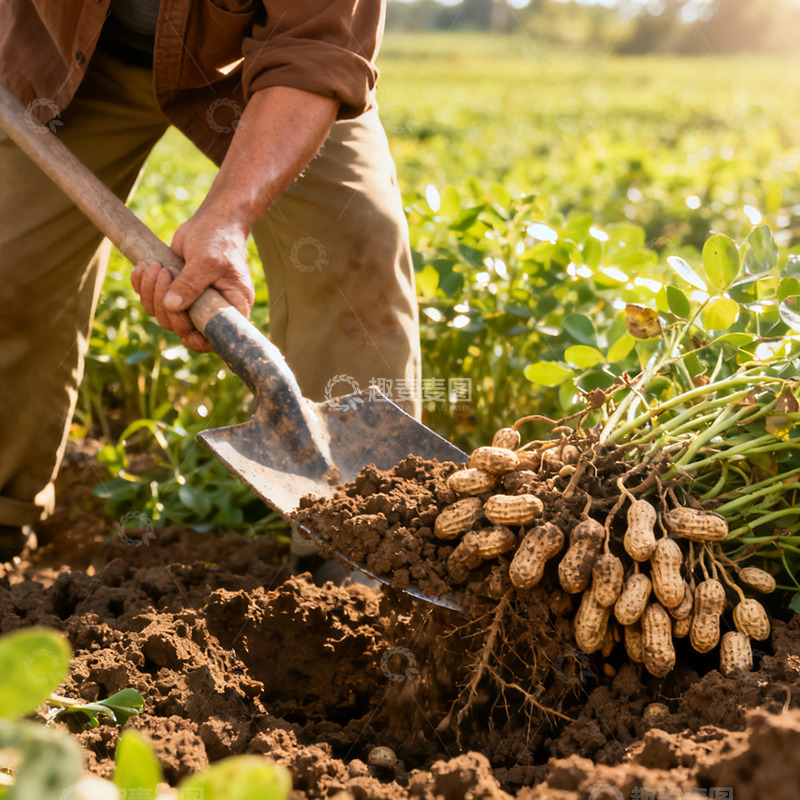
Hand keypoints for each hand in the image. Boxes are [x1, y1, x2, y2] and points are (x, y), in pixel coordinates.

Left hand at [131, 212, 254, 351]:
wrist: (213, 220)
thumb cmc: (219, 240)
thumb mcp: (207, 262)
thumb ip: (190, 285)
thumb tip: (172, 306)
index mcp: (230, 308)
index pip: (214, 338)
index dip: (196, 341)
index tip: (182, 331)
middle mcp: (211, 309)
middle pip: (180, 327)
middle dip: (164, 304)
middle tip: (164, 273)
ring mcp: (191, 301)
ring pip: (162, 314)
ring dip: (151, 292)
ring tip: (155, 266)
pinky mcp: (175, 290)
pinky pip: (152, 300)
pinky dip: (142, 286)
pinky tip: (142, 267)